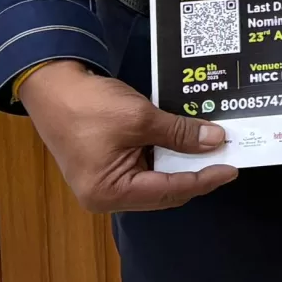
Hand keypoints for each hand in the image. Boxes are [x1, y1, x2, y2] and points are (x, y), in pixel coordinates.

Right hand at [17, 61, 234, 212]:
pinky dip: (164, 154)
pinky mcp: (105, 166)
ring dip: (180, 163)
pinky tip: (184, 141)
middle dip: (194, 173)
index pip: (170, 191)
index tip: (231, 168)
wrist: (50, 85)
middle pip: (163, 191)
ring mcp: (104, 182)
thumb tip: (215, 141)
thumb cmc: (89, 105)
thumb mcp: (140, 118)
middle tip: (225, 156)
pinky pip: (142, 167)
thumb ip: (179, 133)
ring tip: (210, 149)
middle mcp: (106, 196)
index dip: (204, 179)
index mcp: (110, 193)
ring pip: (154, 179)